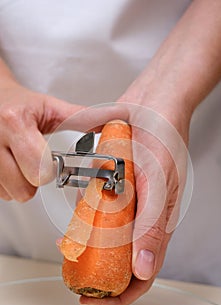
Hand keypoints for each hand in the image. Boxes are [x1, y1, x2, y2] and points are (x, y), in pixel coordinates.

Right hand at [0, 82, 83, 201]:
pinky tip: (8, 165)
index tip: (48, 159)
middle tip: (33, 161)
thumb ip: (85, 117)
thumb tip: (120, 117)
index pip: (40, 171)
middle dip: (34, 180)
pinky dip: (6, 184)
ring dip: (19, 183)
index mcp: (16, 123)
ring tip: (19, 160)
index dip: (49, 170)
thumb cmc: (20, 105)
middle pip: (23, 190)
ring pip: (10, 195)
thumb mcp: (51, 108)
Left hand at [77, 96, 190, 304]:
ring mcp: (126, 205)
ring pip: (103, 238)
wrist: (152, 105)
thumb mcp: (160, 184)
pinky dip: (82, 217)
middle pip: (119, 260)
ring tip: (68, 245)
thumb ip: (153, 227)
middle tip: (71, 270)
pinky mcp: (113, 190)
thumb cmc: (163, 140)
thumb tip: (145, 270)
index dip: (119, 295)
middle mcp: (141, 220)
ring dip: (85, 245)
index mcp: (158, 226)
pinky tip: (72, 218)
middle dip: (94, 270)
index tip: (91, 300)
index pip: (142, 275)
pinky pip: (95, 212)